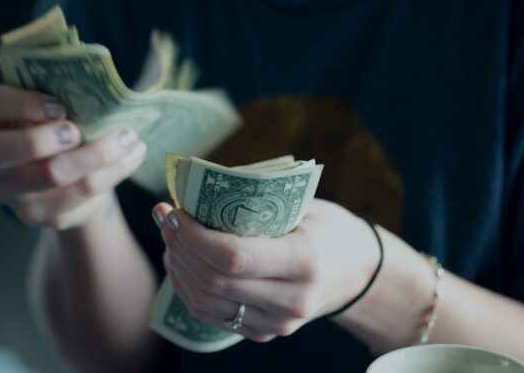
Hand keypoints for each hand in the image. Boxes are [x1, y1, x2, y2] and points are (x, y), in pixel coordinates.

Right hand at [0, 84, 146, 228]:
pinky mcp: (37, 214)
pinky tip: (132, 156)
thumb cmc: (59, 124)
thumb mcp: (54, 104)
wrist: (68, 174)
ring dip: (96, 154)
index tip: (60, 106)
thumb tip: (101, 85)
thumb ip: (64, 93)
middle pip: (1, 151)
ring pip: (50, 175)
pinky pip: (78, 196)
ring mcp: (9, 190)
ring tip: (128, 137)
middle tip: (78, 131)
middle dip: (43, 140)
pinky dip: (112, 173)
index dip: (22, 104)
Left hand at [155, 198, 379, 341]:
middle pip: (213, 281)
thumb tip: (195, 190)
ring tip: (170, 237)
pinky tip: (181, 261)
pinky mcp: (264, 333)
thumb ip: (256, 202)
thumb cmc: (326, 227)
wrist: (358, 271)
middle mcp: (292, 300)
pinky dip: (188, 288)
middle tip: (165, 218)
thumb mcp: (303, 205)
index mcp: (304, 260)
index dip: (193, 236)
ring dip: (178, 267)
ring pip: (205, 303)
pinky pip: (212, 315)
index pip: (233, 257)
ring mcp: (278, 323)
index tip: (175, 211)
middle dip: (179, 247)